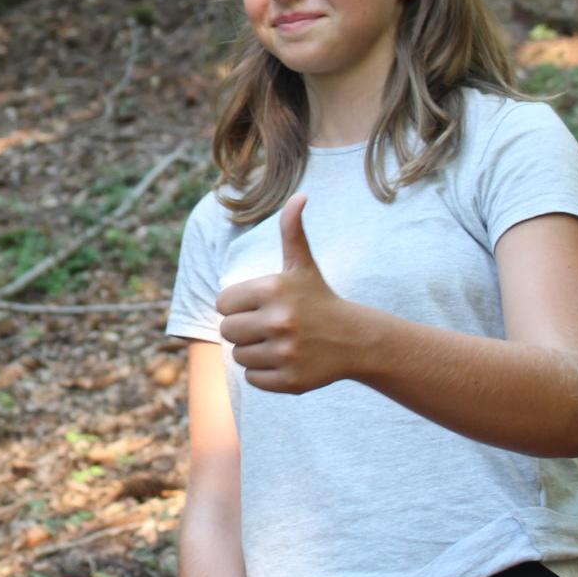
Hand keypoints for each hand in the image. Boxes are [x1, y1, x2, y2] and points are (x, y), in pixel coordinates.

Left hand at [215, 194, 357, 394]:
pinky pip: (252, 379)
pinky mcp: (291, 381)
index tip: (261, 305)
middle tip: (270, 325)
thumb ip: (291, 230)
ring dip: (254, 352)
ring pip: (239, 357)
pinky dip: (265, 374)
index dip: (238, 305)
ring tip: (280, 342)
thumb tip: (299, 196)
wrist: (355, 339)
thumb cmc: (318, 298)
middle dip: (244, 329)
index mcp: (272, 290)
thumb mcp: (303, 264)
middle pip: (227, 332)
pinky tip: (287, 360)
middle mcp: (278, 321)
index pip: (222, 304)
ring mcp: (285, 353)